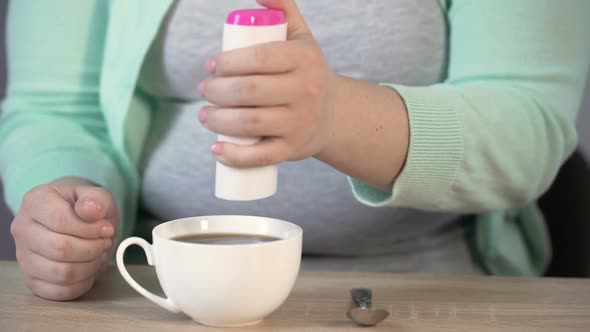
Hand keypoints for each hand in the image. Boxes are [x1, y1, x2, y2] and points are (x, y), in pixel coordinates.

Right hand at [10, 177, 118, 300]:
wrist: (78, 219)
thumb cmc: (86, 207)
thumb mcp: (97, 195)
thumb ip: (96, 199)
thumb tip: (91, 210)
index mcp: (36, 201)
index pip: (61, 221)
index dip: (91, 229)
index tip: (107, 229)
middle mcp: (22, 229)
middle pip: (60, 249)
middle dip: (93, 249)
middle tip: (105, 242)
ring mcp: (24, 257)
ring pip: (61, 273)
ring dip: (90, 266)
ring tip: (98, 254)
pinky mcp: (31, 279)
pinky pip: (59, 292)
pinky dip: (82, 283)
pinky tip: (89, 268)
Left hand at [199, 0, 336, 167]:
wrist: (333, 115)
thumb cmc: (307, 72)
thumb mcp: (300, 38)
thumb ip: (282, 8)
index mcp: (304, 59)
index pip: (259, 58)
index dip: (227, 62)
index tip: (210, 67)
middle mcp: (306, 91)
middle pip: (249, 92)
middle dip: (216, 92)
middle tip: (204, 90)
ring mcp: (300, 123)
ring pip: (251, 123)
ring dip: (218, 121)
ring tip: (204, 115)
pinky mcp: (294, 150)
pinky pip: (262, 156)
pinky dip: (235, 155)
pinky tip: (216, 148)